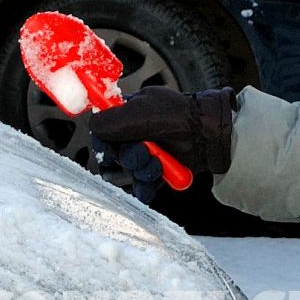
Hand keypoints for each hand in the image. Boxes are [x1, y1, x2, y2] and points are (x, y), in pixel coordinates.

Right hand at [85, 85, 236, 175]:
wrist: (207, 135)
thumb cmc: (177, 116)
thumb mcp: (139, 111)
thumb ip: (110, 120)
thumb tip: (92, 126)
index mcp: (124, 116)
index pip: (101, 135)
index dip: (104, 145)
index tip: (112, 149)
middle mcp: (132, 136)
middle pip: (112, 159)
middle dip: (128, 159)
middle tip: (144, 153)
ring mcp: (144, 155)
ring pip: (126, 175)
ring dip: (141, 172)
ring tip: (158, 164)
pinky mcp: (155, 172)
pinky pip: (140, 187)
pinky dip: (147, 187)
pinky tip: (159, 178)